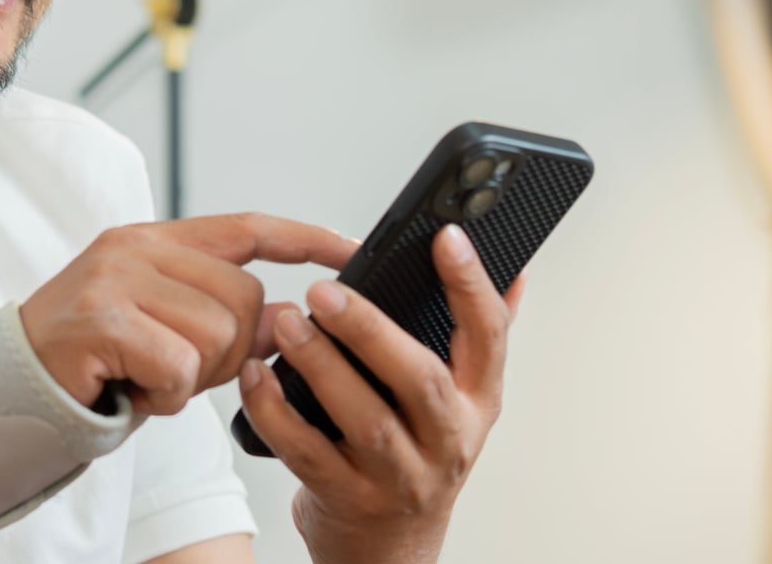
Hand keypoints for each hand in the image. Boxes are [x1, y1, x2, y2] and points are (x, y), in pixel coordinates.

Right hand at [20, 213, 357, 416]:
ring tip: (148, 376)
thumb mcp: (167, 328)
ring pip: (219, 333)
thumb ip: (223, 315)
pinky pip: (180, 364)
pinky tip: (134, 390)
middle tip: (177, 368)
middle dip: (229, 351)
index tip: (352, 250)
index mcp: (156, 240)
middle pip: (245, 298)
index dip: (305, 239)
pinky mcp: (102, 319)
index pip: (248, 228)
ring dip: (193, 377)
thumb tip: (290, 322)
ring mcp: (116, 278)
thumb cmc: (98, 360)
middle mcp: (136, 246)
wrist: (14, 389)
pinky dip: (166, 395)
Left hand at [237, 224, 524, 563]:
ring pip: (364, 419)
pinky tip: (256, 378)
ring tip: (286, 323)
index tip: (446, 239)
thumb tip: (515, 273)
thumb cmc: (417, 460)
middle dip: (372, 331)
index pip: (489, 337)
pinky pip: (307, 452)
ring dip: (321, 366)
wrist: (388, 553)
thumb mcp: (460, 403)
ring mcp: (399, 476)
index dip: (472, 286)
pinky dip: (277, 413)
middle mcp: (446, 441)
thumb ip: (477, 339)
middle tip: (326, 291)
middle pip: (420, 380)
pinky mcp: (347, 498)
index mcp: (476, 403)